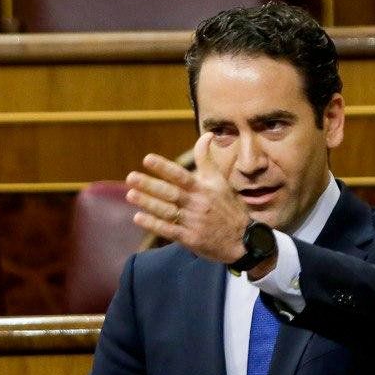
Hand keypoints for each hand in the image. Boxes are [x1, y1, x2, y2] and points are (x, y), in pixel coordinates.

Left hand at [126, 134, 252, 264]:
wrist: (243, 239)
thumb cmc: (229, 207)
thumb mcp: (220, 181)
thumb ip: (207, 159)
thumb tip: (207, 134)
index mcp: (204, 189)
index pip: (182, 175)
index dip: (164, 167)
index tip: (147, 159)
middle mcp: (198, 204)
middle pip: (171, 193)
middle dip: (150, 185)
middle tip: (131, 177)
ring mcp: (194, 222)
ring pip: (167, 211)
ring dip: (148, 203)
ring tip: (130, 194)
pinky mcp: (191, 239)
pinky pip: (169, 230)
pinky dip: (154, 224)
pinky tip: (138, 218)